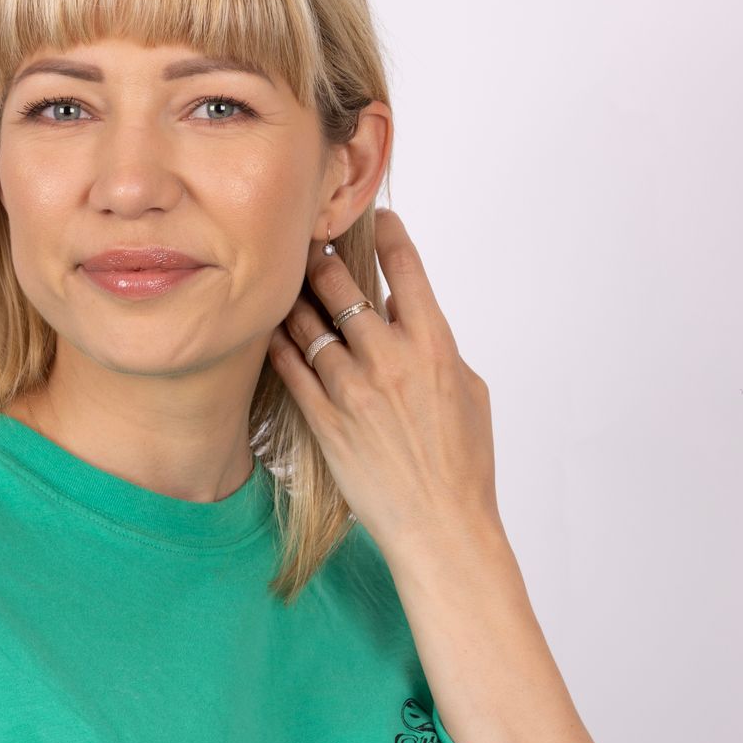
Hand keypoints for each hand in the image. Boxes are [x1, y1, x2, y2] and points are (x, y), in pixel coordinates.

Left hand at [268, 206, 501, 561]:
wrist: (441, 526)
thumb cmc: (465, 462)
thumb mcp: (469, 392)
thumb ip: (437, 345)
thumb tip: (402, 313)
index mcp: (435, 346)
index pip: (407, 269)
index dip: (390, 233)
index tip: (379, 216)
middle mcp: (392, 361)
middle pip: (343, 286)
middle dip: (324, 258)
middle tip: (313, 245)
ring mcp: (354, 391)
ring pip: (309, 324)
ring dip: (296, 300)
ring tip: (287, 286)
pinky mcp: (327, 423)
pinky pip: (293, 370)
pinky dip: (281, 345)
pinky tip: (273, 332)